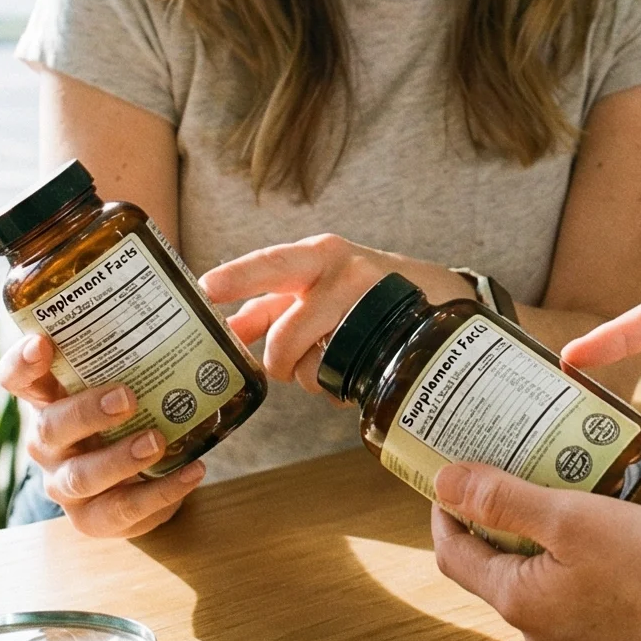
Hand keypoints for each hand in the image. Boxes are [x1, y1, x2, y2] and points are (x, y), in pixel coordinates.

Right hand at [0, 332, 205, 537]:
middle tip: (126, 397)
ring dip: (119, 459)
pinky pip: (121, 512)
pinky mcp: (94, 518)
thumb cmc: (127, 407)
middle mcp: (48, 441)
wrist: (133, 474)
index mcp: (49, 398)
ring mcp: (66, 483)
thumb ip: (148, 341)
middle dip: (86, 413)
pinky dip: (160, 493)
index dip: (22, 363)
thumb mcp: (125, 373)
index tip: (43, 343)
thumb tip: (210, 292)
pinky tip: (193, 470)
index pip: (17, 378)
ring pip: (79, 477)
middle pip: (49, 429)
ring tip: (157, 440)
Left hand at [200, 234, 469, 392]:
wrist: (433, 294)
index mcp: (318, 255)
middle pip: (287, 332)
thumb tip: (228, 332)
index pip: (272, 265)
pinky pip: (341, 380)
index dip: (239, 276)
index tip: (208, 287)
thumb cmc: (359, 288)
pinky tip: (348, 367)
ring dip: (308, 375)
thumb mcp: (314, 283)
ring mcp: (371, 308)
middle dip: (278, 360)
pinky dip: (334, 385)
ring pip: (313, 365)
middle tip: (281, 365)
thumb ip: (268, 305)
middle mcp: (345, 274)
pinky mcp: (391, 342)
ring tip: (325, 359)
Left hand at [430, 466, 640, 640]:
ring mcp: (581, 636)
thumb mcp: (572, 518)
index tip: (455, 470)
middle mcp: (541, 628)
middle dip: (521, 503)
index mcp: (519, 600)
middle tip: (534, 457)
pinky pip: (604, 578)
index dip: (448, 508)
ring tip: (606, 471)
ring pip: (562, 562)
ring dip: (579, 515)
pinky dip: (618, 539)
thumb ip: (505, 499)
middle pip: (509, 555)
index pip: (455, 552)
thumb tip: (445, 482)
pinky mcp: (620, 635)